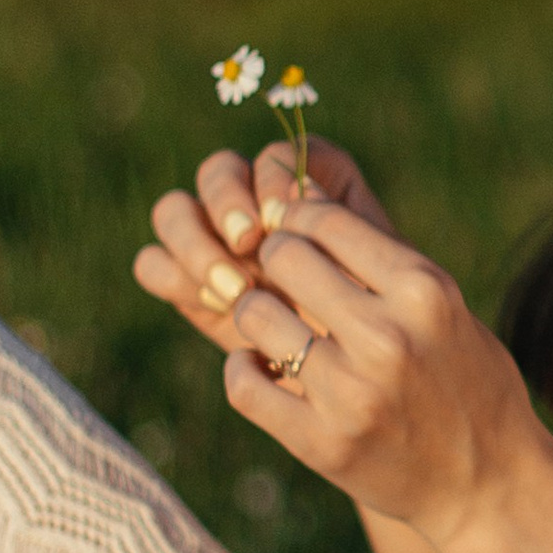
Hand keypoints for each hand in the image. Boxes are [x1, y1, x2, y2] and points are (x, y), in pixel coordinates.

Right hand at [135, 134, 406, 357]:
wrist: (380, 395)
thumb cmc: (399, 335)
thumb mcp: (391, 282)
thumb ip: (351, 233)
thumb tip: (296, 195)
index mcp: (314, 190)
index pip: (280, 157)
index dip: (275, 178)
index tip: (287, 215)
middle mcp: (261, 208)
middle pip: (219, 171)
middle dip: (228, 201)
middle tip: (248, 242)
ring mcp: (221, 246)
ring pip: (174, 210)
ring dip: (196, 242)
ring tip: (235, 289)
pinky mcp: (191, 288)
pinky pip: (153, 264)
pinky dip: (172, 277)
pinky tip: (215, 306)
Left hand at [197, 193, 542, 550]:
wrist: (489, 486)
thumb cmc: (471, 388)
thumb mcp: (450, 314)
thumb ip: (389, 271)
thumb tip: (309, 209)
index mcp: (424, 292)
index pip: (326, 221)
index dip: (296, 218)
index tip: (291, 231)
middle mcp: (387, 337)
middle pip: (284, 257)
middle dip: (273, 261)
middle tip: (279, 279)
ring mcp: (351, 392)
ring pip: (255, 316)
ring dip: (255, 316)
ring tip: (273, 329)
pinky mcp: (321, 442)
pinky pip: (244, 383)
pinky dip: (244, 370)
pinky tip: (261, 369)